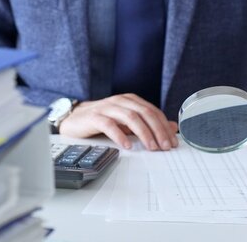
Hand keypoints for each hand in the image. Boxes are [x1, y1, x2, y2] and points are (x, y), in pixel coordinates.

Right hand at [58, 93, 178, 150]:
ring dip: (143, 133)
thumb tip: (172, 127)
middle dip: (158, 130)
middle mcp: (120, 101)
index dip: (164, 126)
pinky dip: (120, 135)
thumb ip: (148, 124)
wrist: (74, 118)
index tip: (172, 141)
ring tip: (151, 147)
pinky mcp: (94, 117)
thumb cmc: (101, 120)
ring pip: (130, 117)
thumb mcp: (127, 122)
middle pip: (144, 113)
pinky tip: (127, 145)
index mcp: (130, 100)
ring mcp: (107, 107)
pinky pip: (109, 125)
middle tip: (165, 146)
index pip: (153, 111)